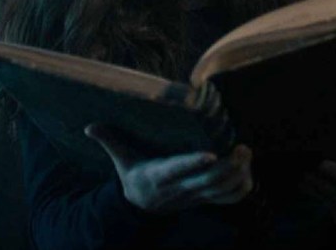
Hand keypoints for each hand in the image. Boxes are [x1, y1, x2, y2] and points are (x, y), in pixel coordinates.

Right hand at [85, 124, 253, 213]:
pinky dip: (241, 187)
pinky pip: (229, 199)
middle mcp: (179, 189)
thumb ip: (109, 141)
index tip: (211, 154)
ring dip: (239, 175)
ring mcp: (194, 196)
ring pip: (222, 191)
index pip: (178, 170)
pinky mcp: (205, 199)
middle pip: (208, 181)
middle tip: (241, 146)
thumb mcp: (120, 160)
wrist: (141, 207)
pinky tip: (246, 169)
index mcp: (159, 176)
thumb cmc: (133, 175)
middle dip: (228, 166)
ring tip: (245, 153)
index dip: (194, 164)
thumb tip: (89, 127)